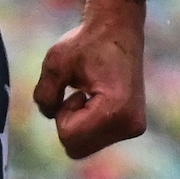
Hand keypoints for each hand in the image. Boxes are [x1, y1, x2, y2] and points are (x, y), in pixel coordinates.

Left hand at [33, 0, 148, 160]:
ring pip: (84, 147)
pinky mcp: (133, 127)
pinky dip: (88, 124)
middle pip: (76, 149)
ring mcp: (135, 128)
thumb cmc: (87, 42)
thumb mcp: (55, 62)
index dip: (61, 112)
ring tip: (88, 94)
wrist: (119, 29)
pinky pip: (95, 140)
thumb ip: (44, 93)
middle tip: (78, 93)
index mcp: (116, 109)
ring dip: (78, 124)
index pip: (69, 136)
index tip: (75, 89)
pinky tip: (97, 100)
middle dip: (68, 123)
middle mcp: (131, 124)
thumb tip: (50, 115)